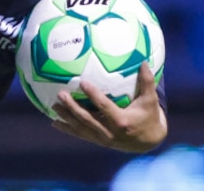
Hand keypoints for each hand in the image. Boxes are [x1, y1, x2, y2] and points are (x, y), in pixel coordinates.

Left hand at [50, 62, 166, 152]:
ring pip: (81, 128)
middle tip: (61, 94)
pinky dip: (67, 129)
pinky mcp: (98, 141)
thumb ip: (147, 82)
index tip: (82, 83)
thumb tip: (144, 61)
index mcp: (121, 121)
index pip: (104, 106)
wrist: (148, 142)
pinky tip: (54, 122)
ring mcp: (103, 138)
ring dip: (66, 118)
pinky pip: (80, 135)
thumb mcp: (150, 100)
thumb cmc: (149, 116)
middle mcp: (110, 132)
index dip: (93, 95)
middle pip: (87, 119)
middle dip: (72, 107)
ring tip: (53, 106)